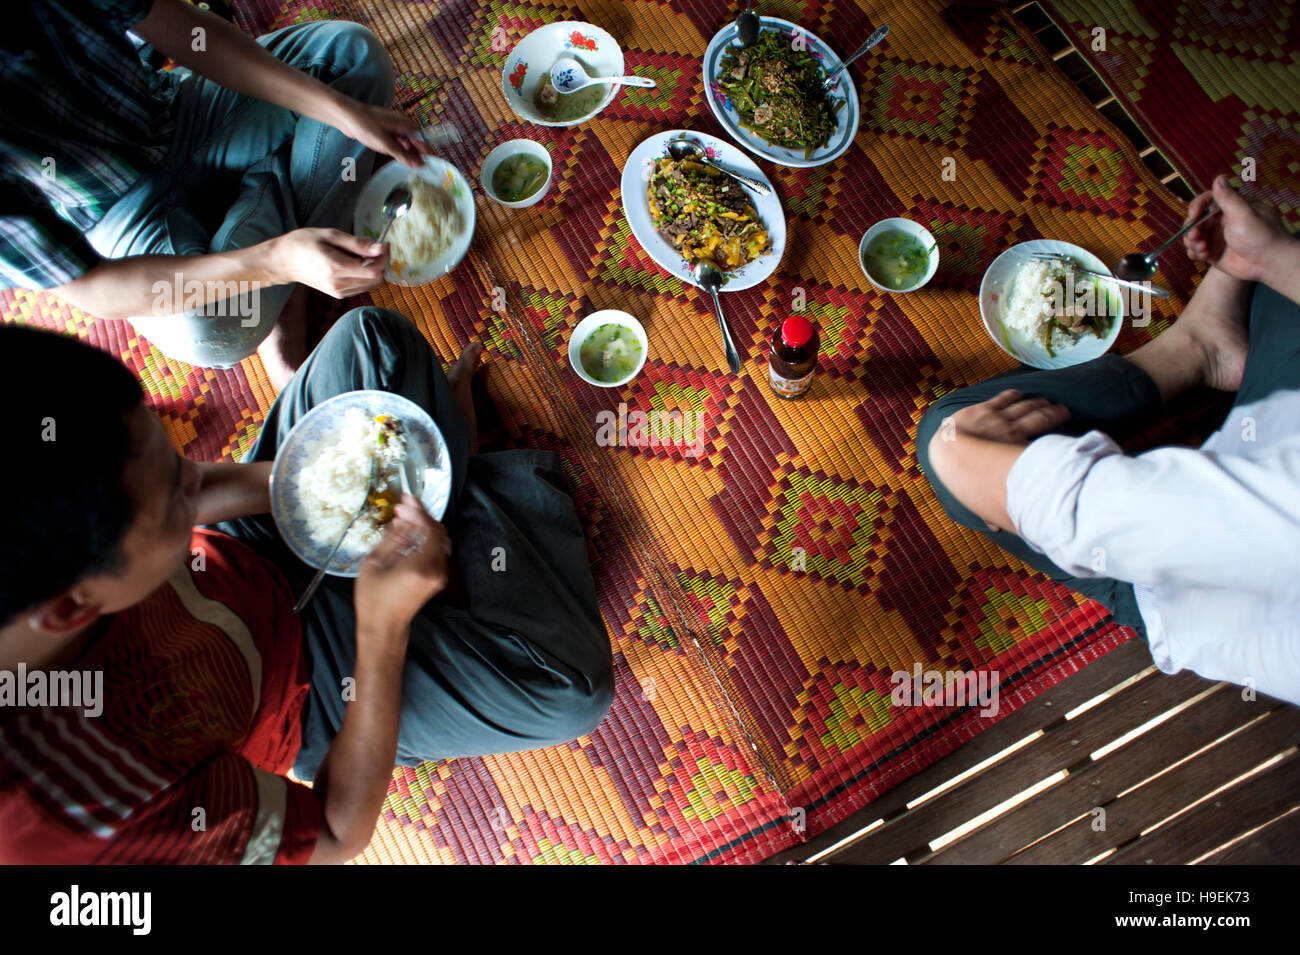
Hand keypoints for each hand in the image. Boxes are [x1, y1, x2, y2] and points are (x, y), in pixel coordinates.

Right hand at [267, 228, 388, 296]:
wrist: (284, 261)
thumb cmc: (303, 243)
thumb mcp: (330, 235)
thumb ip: (356, 243)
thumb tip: (379, 248)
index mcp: (336, 268)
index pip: (374, 270)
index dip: (384, 257)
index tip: (383, 243)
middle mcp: (339, 284)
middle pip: (376, 279)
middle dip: (381, 263)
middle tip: (375, 247)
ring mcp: (339, 292)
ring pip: (372, 285)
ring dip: (374, 269)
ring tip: (363, 253)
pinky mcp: (339, 294)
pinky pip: (362, 287)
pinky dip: (365, 275)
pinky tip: (355, 263)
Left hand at [332, 100, 431, 168]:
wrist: (346, 116)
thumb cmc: (365, 125)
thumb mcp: (386, 144)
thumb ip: (403, 155)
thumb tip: (419, 165)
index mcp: (405, 123)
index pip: (422, 139)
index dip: (425, 153)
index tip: (426, 166)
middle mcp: (402, 124)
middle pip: (415, 142)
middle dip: (415, 155)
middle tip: (415, 170)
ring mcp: (393, 128)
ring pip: (405, 143)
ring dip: (406, 154)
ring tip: (406, 166)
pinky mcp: (385, 132)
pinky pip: (396, 142)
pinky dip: (397, 150)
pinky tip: (396, 159)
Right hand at [354, 496, 449, 637]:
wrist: (384, 627)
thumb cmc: (373, 599)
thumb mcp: (374, 563)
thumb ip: (392, 538)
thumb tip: (403, 518)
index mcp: (419, 566)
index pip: (428, 528)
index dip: (418, 510)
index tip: (405, 500)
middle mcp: (435, 570)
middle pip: (437, 532)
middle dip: (421, 516)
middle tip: (403, 508)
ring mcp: (439, 575)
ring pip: (438, 540)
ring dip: (423, 526)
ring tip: (403, 519)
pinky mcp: (437, 578)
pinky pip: (436, 550)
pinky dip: (425, 538)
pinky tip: (409, 534)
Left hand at [929, 390, 1067, 532]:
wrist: (949, 449)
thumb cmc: (964, 475)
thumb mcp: (983, 492)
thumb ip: (991, 508)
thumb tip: (996, 530)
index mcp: (1017, 448)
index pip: (1043, 434)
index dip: (1057, 426)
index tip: (1067, 423)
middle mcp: (1012, 429)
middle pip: (1037, 416)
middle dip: (1052, 411)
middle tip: (1063, 409)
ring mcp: (996, 417)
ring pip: (1022, 406)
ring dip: (1035, 402)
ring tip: (1046, 401)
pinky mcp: (981, 409)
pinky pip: (1000, 399)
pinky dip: (1011, 395)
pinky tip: (1018, 393)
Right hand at [1184, 175, 1287, 281]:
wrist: (1267, 263)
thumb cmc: (1259, 236)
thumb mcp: (1243, 214)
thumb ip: (1228, 197)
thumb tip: (1219, 177)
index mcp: (1231, 208)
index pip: (1207, 201)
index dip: (1197, 207)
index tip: (1193, 215)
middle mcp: (1222, 222)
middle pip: (1196, 221)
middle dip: (1192, 229)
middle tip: (1195, 237)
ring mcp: (1217, 238)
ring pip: (1193, 237)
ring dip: (1192, 242)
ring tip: (1202, 249)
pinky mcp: (1213, 253)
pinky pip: (1196, 251)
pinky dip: (1195, 253)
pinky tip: (1203, 256)